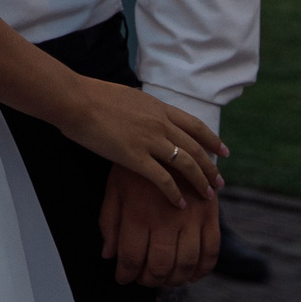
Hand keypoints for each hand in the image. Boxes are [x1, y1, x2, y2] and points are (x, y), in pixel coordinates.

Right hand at [59, 80, 224, 212]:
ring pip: (186, 164)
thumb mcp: (128, 96)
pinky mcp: (135, 158)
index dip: (213, 139)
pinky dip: (175, 194)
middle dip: (211, 167)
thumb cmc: (94, 97)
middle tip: (220, 182)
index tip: (224, 151)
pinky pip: (163, 180)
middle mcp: (160, 123)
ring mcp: (150, 141)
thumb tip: (145, 111)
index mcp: (158, 107)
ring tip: (208, 195)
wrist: (77, 100)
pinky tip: (180, 204)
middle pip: (196, 148)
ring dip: (200, 181)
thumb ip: (143, 108)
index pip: (195, 125)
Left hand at [99, 160, 222, 287]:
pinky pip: (212, 250)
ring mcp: (191, 217)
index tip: (123, 278)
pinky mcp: (210, 213)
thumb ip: (109, 222)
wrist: (164, 133)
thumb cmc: (133, 163)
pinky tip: (191, 274)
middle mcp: (166, 218)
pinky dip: (204, 269)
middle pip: (161, 266)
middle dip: (150, 280)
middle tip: (144, 279)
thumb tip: (108, 255)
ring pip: (186, 263)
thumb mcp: (114, 188)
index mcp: (138, 212)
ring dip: (175, 279)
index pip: (132, 258)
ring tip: (165, 279)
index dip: (126, 274)